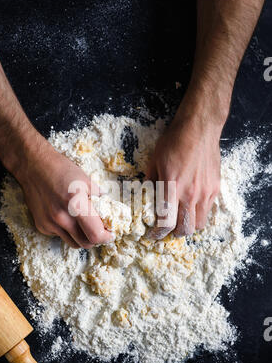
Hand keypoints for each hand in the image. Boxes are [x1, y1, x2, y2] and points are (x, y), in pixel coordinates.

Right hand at [14, 136, 113, 248]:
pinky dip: (67, 231)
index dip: (106, 237)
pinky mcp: (41, 226)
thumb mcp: (85, 179)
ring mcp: (50, 223)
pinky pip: (60, 235)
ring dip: (82, 237)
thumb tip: (110, 207)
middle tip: (99, 230)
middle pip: (86, 243)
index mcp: (76, 204)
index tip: (110, 234)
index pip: (95, 234)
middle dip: (96, 239)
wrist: (33, 166)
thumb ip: (99, 196)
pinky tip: (66, 217)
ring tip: (84, 225)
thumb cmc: (61, 169)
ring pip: (73, 243)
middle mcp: (61, 217)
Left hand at [146, 115, 220, 238]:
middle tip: (167, 229)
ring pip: (199, 224)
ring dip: (188, 226)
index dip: (158, 233)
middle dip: (174, 234)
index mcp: (172, 188)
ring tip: (181, 220)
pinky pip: (208, 211)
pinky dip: (199, 214)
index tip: (153, 234)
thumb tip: (146, 198)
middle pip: (185, 229)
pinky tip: (191, 206)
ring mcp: (205, 192)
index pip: (167, 223)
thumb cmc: (174, 141)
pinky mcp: (215, 188)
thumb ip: (151, 183)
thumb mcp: (154, 161)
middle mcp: (191, 194)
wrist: (199, 128)